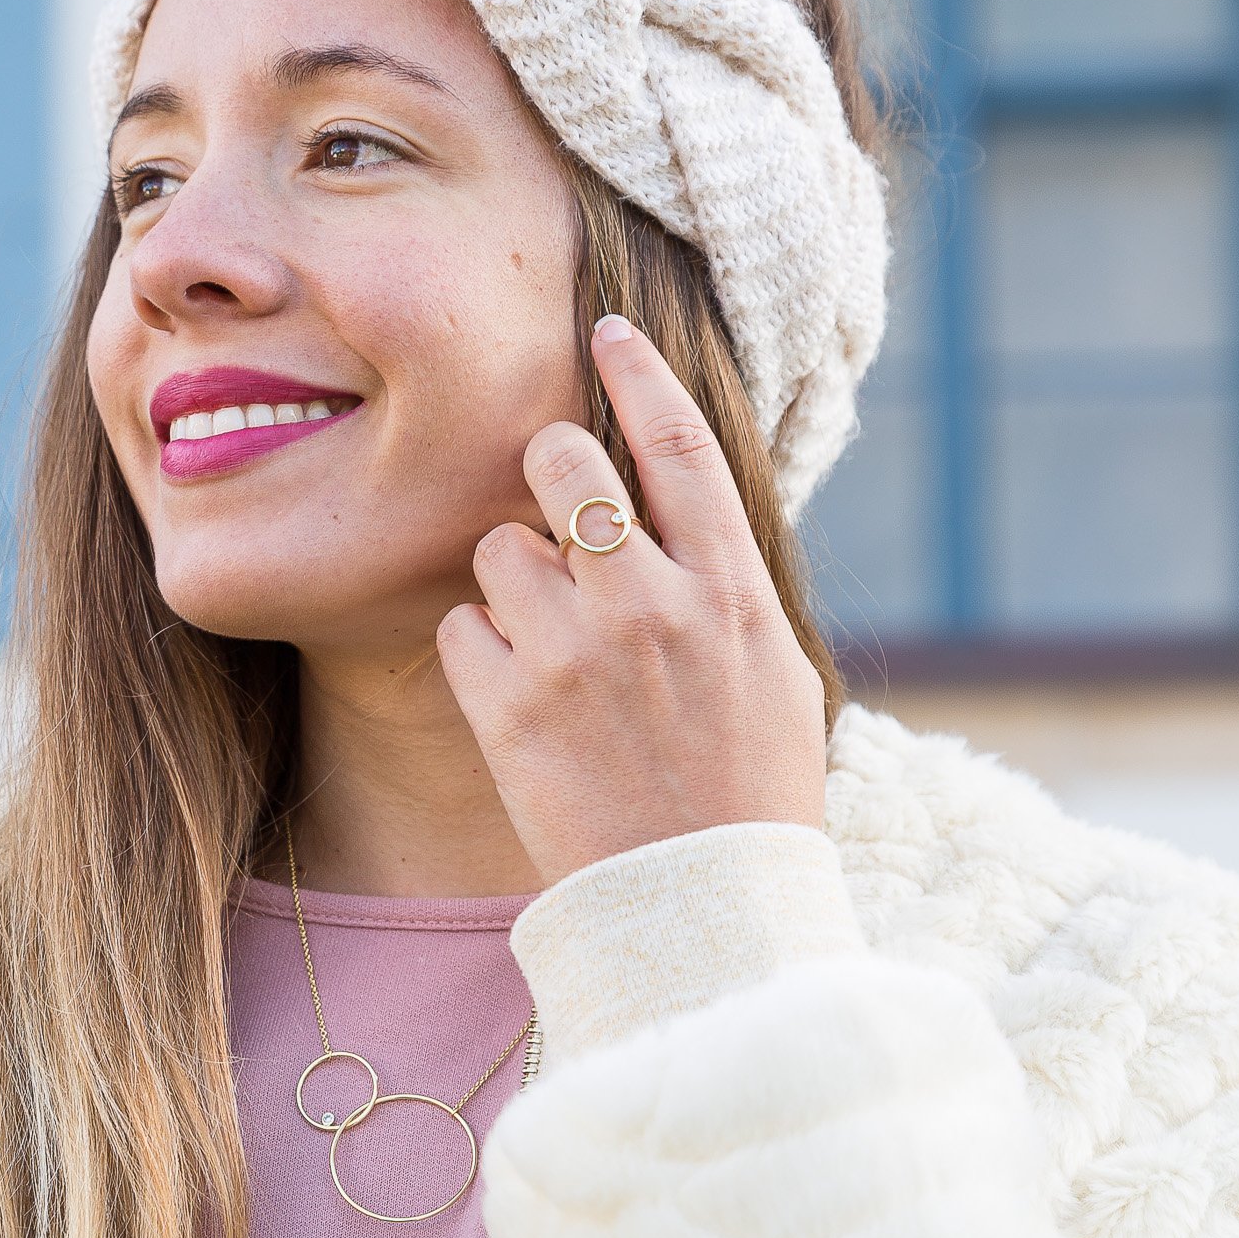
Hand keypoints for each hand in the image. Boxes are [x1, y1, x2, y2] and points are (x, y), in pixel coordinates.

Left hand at [435, 316, 826, 888]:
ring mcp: (577, 651)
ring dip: (513, 582)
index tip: (606, 328)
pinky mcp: (511, 705)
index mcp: (730, 590)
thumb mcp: (776, 675)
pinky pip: (462, 627)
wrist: (699, 910)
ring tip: (551, 645)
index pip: (678, 442)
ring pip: (499, 547)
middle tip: (550, 496)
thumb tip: (691, 513)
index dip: (638, 372)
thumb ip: (727, 586)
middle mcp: (653, 603)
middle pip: (562, 462)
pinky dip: (480, 653)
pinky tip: (520, 699)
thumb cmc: (749, 794)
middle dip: (545, 464)